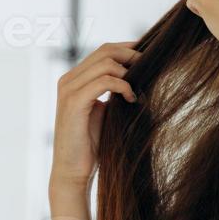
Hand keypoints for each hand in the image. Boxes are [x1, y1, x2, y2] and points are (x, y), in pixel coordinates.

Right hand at [51, 41, 139, 186]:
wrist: (72, 171)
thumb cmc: (91, 145)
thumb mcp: (105, 111)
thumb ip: (114, 91)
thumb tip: (140, 77)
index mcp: (74, 79)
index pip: (103, 50)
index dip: (128, 48)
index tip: (149, 54)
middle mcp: (68, 80)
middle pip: (105, 50)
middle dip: (132, 55)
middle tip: (150, 68)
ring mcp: (69, 90)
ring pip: (106, 62)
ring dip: (128, 73)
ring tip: (138, 90)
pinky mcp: (74, 103)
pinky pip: (103, 82)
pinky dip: (122, 86)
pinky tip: (131, 99)